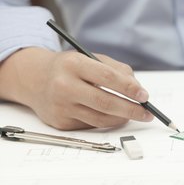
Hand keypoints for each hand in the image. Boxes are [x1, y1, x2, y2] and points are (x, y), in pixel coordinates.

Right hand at [0, 48, 152, 129]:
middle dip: (131, 110)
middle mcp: (64, 85)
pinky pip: (91, 125)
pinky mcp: (61, 122)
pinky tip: (114, 117)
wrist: (34, 79)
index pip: (107, 77)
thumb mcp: (90, 59)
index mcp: (73, 64)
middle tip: (147, 114)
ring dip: (122, 119)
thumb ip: (117, 70)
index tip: (145, 96)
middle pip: (105, 102)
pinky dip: (107, 122)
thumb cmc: (70, 68)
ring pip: (100, 119)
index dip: (129, 88)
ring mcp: (61, 106)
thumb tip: (138, 91)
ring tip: (134, 115)